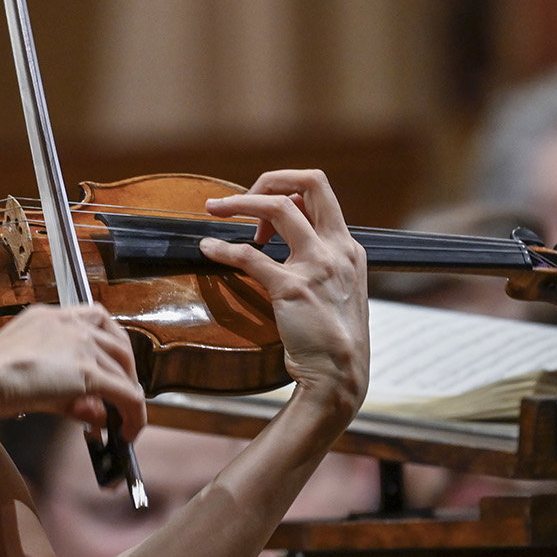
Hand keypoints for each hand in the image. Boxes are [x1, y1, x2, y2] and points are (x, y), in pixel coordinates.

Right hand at [0, 303, 147, 436]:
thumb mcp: (29, 372)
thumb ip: (67, 392)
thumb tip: (96, 414)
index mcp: (51, 317)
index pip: (96, 319)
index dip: (111, 345)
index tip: (113, 365)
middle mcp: (70, 323)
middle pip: (119, 342)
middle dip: (127, 372)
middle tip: (124, 396)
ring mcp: (81, 344)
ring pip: (125, 370)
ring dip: (130, 397)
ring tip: (126, 420)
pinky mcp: (88, 370)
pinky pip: (126, 394)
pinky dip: (134, 414)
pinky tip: (128, 429)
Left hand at [199, 169, 368, 416]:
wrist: (339, 376)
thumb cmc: (332, 340)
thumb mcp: (338, 291)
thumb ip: (319, 264)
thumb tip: (285, 246)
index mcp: (348, 248)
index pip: (321, 192)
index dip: (287, 188)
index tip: (264, 208)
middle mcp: (337, 249)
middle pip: (309, 183)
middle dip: (268, 179)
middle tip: (239, 197)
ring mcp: (316, 266)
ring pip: (278, 207)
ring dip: (239, 203)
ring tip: (214, 209)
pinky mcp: (292, 288)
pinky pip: (248, 255)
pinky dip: (222, 248)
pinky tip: (208, 250)